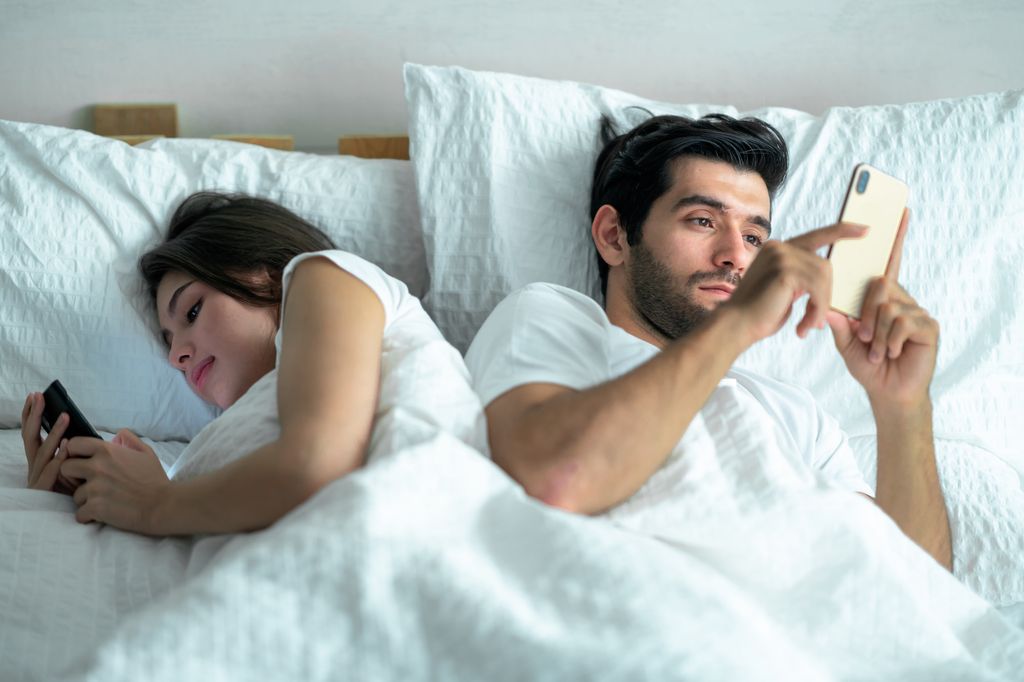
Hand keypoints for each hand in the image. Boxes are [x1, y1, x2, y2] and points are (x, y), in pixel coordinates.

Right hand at [21, 392, 76, 493]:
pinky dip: (59, 458)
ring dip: (54, 433)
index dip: (32, 415)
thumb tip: (85, 430)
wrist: (80, 516)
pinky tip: (67, 447)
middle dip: (35, 416)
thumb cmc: (82, 489)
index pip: (33, 433)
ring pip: (42, 453)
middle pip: (31, 438)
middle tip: (39, 397)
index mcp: (42, 459)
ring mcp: (37, 478)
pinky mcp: (43, 491)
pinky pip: (51, 472)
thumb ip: (76, 450)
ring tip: (65, 416)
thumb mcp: (77, 465)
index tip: (35, 396)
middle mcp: (36, 467)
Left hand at [59, 429, 171, 534]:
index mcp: (107, 451)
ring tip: (102, 502)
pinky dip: (89, 516)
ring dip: (85, 500)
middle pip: (65, 468)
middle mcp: (97, 467)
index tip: (82, 461)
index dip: (74, 453)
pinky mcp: (95, 508)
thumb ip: (129, 440)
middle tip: (87, 484)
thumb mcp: (146, 453)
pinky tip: (102, 515)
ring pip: (74, 495)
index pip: (73, 444)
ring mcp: (95, 488)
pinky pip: (80, 513)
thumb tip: (118, 435)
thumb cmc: (155, 479)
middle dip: (74, 477)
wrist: (163, 505)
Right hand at [723, 222, 868, 343]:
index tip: (864, 230)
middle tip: (816, 320)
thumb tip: (825, 276)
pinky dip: (817, 309)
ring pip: (823, 276)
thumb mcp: (785, 290)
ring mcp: (781, 256)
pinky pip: (817, 287)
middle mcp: (779, 246)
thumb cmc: (758, 314)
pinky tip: (805, 325)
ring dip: (821, 305)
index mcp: (778, 249)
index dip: (842, 231)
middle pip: (824, 264)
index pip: (817, 235)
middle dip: (826, 294)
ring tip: (809, 325)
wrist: (736, 326)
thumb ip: (801, 277)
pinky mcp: (785, 270)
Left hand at [826, 210, 938, 406]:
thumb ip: (838, 321)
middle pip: (879, 284)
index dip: (894, 238)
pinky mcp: (928, 326)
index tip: (899, 211)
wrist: (887, 392)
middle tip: (863, 336)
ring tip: (876, 351)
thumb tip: (828, 305)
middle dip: (866, 312)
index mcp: (882, 298)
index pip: (886, 263)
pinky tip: (889, 353)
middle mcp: (901, 299)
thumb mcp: (846, 341)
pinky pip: (901, 322)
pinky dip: (889, 340)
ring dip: (876, 332)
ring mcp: (917, 311)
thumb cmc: (868, 364)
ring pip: (888, 306)